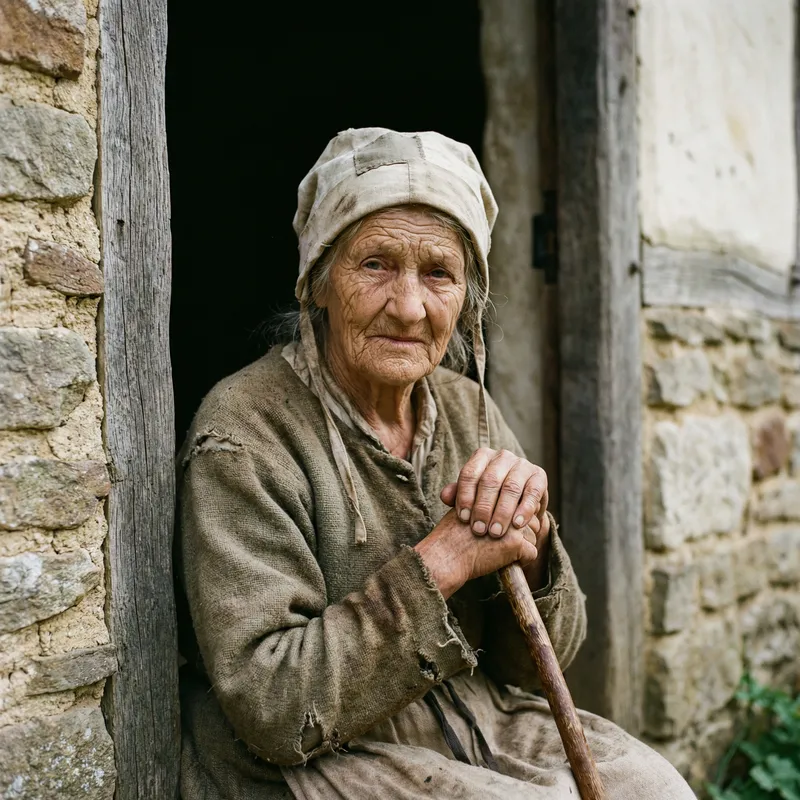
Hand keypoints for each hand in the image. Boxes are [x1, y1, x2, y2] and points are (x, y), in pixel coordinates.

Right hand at [414, 509, 538, 599]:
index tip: (501, 527)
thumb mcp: (466, 504)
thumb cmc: (453, 533)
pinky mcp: (516, 543)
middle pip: (531, 519)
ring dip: (522, 546)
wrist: (447, 554)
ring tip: (501, 550)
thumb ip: (482, 498)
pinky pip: (531, 553)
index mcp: (498, 496)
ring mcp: (513, 524)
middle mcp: (508, 506)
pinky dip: (522, 560)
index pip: (521, 503)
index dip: (513, 518)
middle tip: (500, 540)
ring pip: (534, 536)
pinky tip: (505, 561)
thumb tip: (501, 498)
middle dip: (520, 532)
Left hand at [440, 448, 548, 538]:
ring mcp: (522, 465)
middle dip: (483, 508)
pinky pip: (532, 492)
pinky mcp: (539, 476)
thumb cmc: (490, 497)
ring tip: (495, 532)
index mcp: (482, 456)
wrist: (519, 500)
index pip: (470, 473)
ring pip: (510, 487)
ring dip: (502, 512)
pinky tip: (517, 525)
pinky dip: (525, 510)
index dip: (465, 496)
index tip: (463, 519)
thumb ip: (458, 494)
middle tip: (479, 530)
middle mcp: (503, 456)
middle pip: (490, 480)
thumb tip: (444, 496)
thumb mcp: (472, 495)